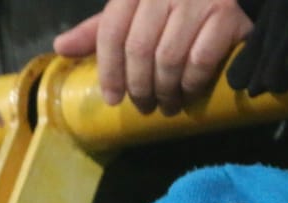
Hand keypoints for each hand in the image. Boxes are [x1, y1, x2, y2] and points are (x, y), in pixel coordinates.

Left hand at [55, 0, 252, 115]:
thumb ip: (99, 29)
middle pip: (139, 49)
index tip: (112, 99)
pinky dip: (191, 83)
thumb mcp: (134, 11)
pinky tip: (189, 93)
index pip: (112, 31)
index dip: (108, 70)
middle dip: (139, 87)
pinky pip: (201, 59)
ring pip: (168, 58)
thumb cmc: (175, 3)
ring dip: (165, 91)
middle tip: (144, 107)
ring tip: (167, 105)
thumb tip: (61, 47)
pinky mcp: (227, 13)